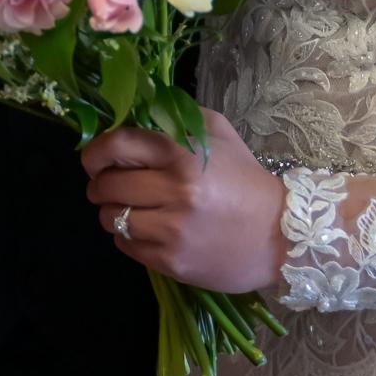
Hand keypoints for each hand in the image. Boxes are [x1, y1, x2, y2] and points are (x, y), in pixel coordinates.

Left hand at [83, 109, 287, 295]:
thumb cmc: (244, 179)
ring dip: (112, 212)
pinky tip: (147, 230)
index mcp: (184, 153)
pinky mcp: (172, 261)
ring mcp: (172, 229)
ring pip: (110, 218)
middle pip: (107, 185)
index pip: (117, 145)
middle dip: (100, 184)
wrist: (281, 235)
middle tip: (109, 185)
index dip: (95, 152)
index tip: (93, 160)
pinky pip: (126, 245)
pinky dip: (127, 237)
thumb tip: (132, 113)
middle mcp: (175, 190)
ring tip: (129, 209)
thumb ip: (174, 117)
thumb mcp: (217, 133)